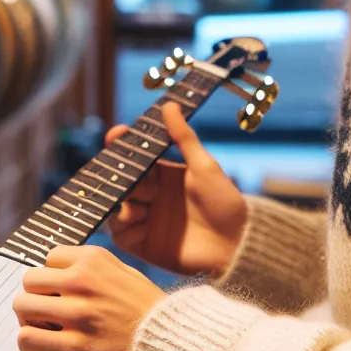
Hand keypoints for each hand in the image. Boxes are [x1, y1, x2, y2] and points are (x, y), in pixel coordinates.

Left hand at [12, 245, 166, 350]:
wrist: (170, 341)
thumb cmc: (149, 309)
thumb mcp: (124, 271)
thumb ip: (92, 268)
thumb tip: (61, 273)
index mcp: (94, 260)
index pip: (48, 259)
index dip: (52, 277)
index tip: (58, 292)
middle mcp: (82, 281)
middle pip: (29, 281)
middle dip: (35, 297)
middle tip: (45, 313)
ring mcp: (77, 314)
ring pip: (22, 307)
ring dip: (28, 320)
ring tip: (42, 330)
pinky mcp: (75, 346)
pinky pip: (28, 339)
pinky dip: (27, 346)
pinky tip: (39, 350)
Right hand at [107, 102, 247, 277]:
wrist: (235, 246)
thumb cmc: (225, 204)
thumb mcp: (204, 166)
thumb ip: (184, 137)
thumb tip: (170, 104)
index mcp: (162, 174)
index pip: (132, 156)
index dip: (120, 145)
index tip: (116, 134)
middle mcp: (150, 196)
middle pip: (120, 181)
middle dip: (125, 178)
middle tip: (147, 185)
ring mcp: (144, 220)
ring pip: (115, 206)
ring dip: (124, 203)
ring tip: (142, 206)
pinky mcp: (142, 245)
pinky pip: (119, 234)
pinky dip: (125, 227)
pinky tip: (141, 224)